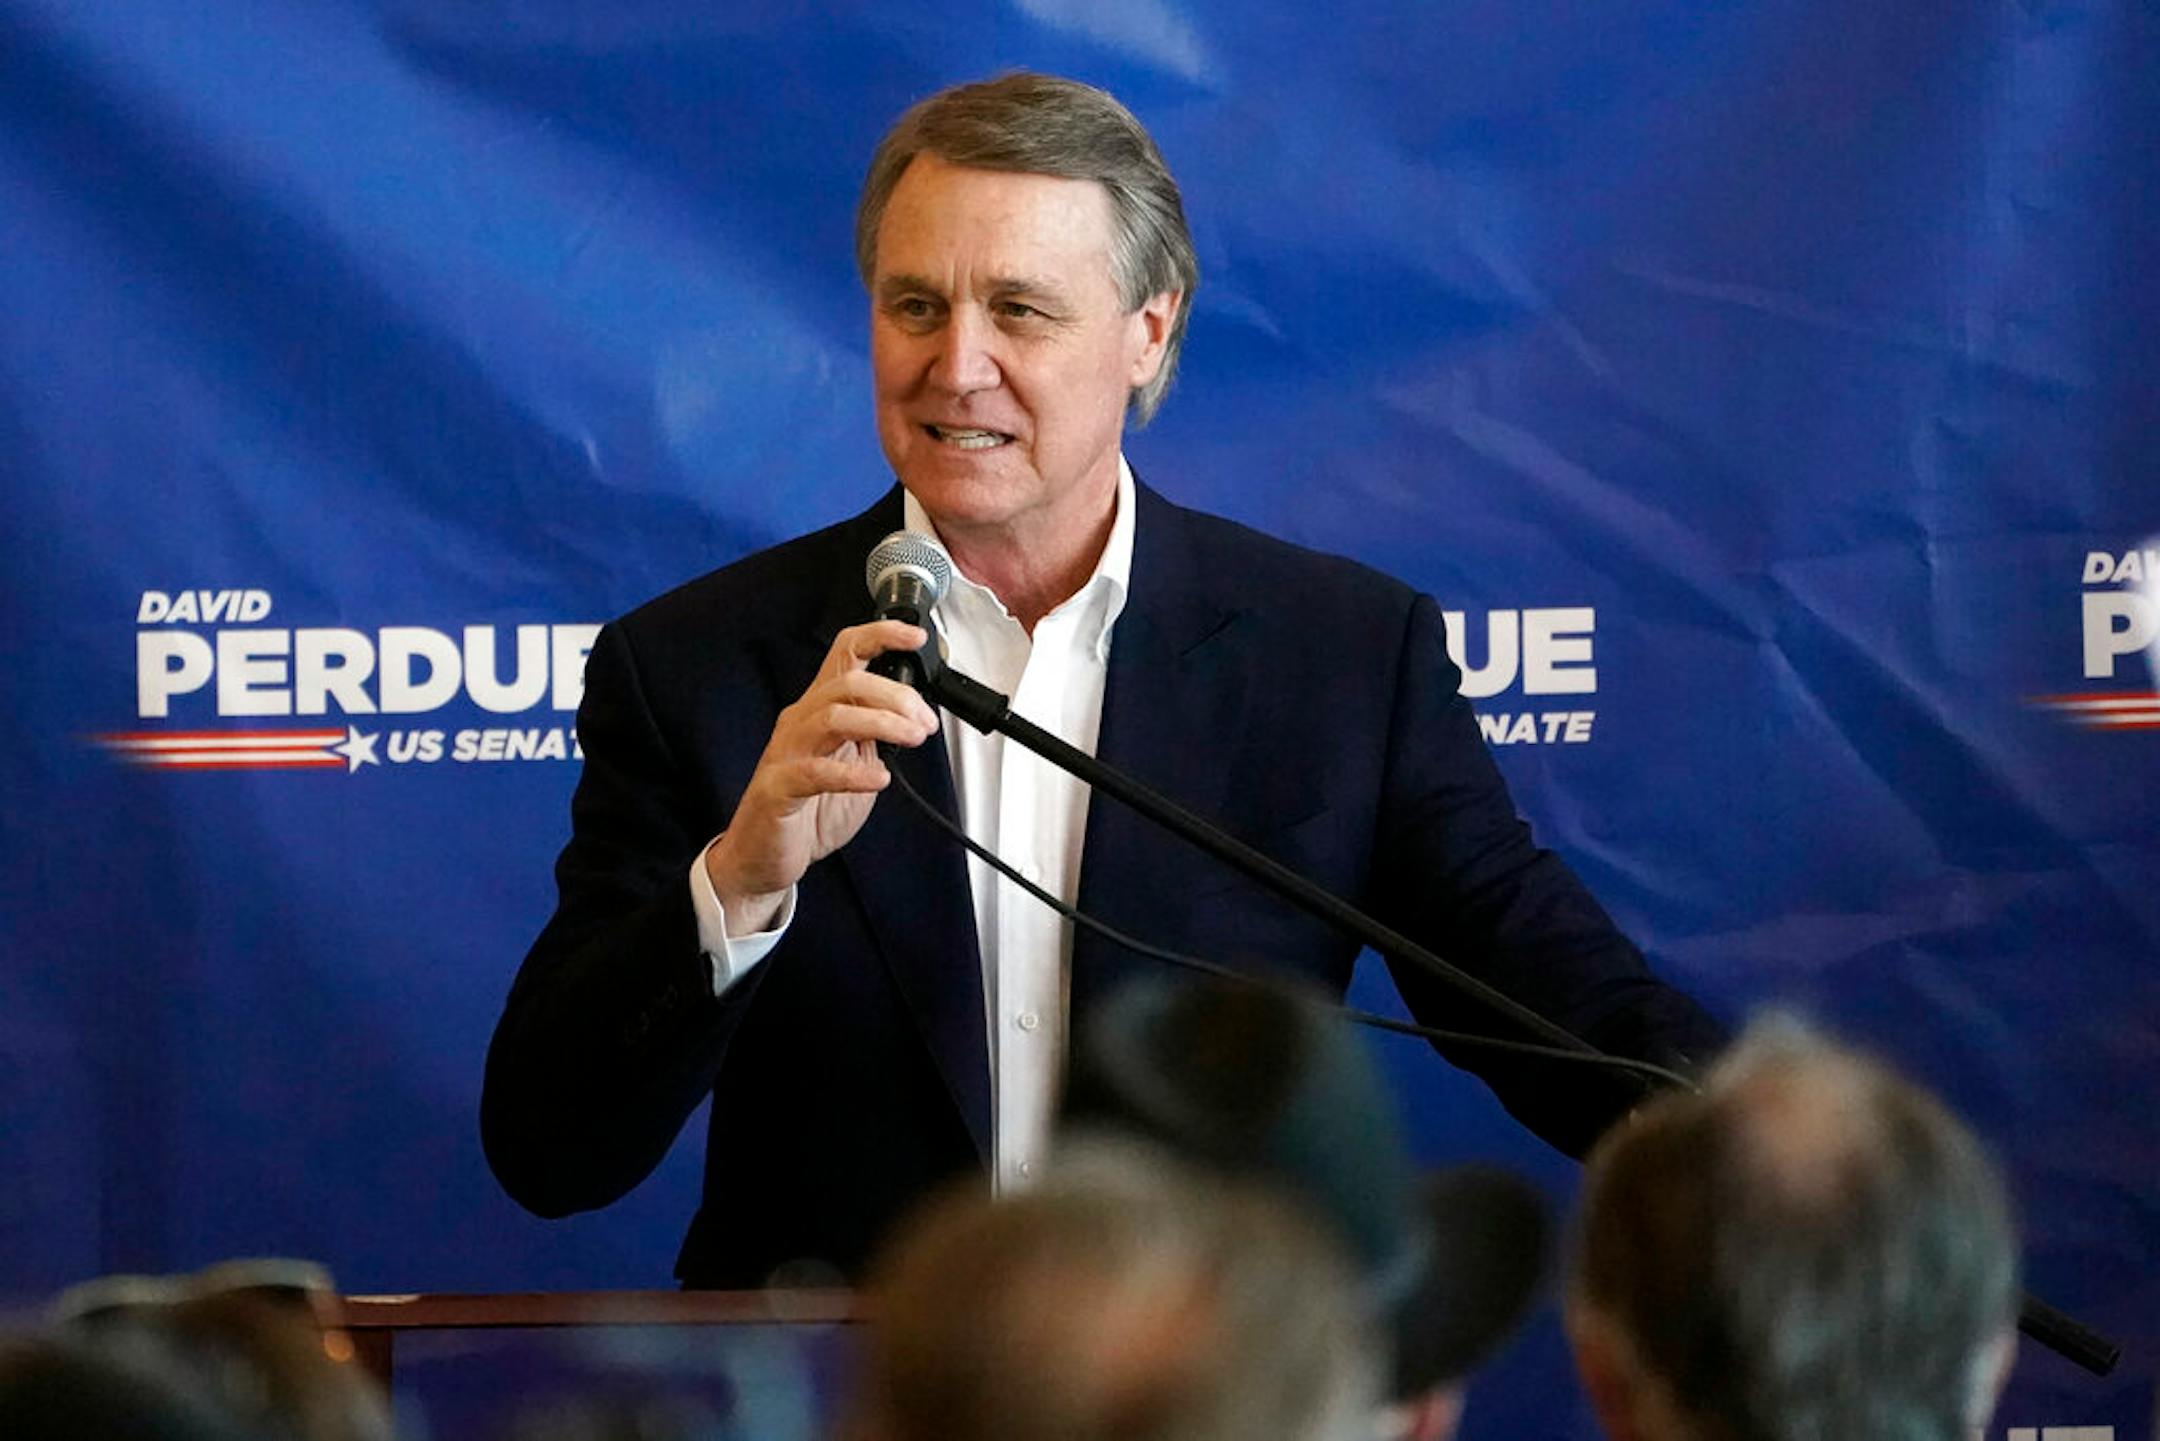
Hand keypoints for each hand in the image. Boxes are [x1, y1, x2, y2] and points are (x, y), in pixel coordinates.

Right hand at [705, 620, 938, 933]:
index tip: (915, 637)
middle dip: (895, 696)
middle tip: (924, 724)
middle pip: (847, 683)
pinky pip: (814, 772)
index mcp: (819, 709)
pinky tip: (878, 779)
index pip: (845, 654)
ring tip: (912, 740)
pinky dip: (852, 773)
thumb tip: (917, 717)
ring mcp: (786, 754)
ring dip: (881, 723)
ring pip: (832, 716)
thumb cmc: (809, 809)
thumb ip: (878, 736)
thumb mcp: (855, 762)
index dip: (879, 636)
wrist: (763, 857)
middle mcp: (800, 722)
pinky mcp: (778, 789)